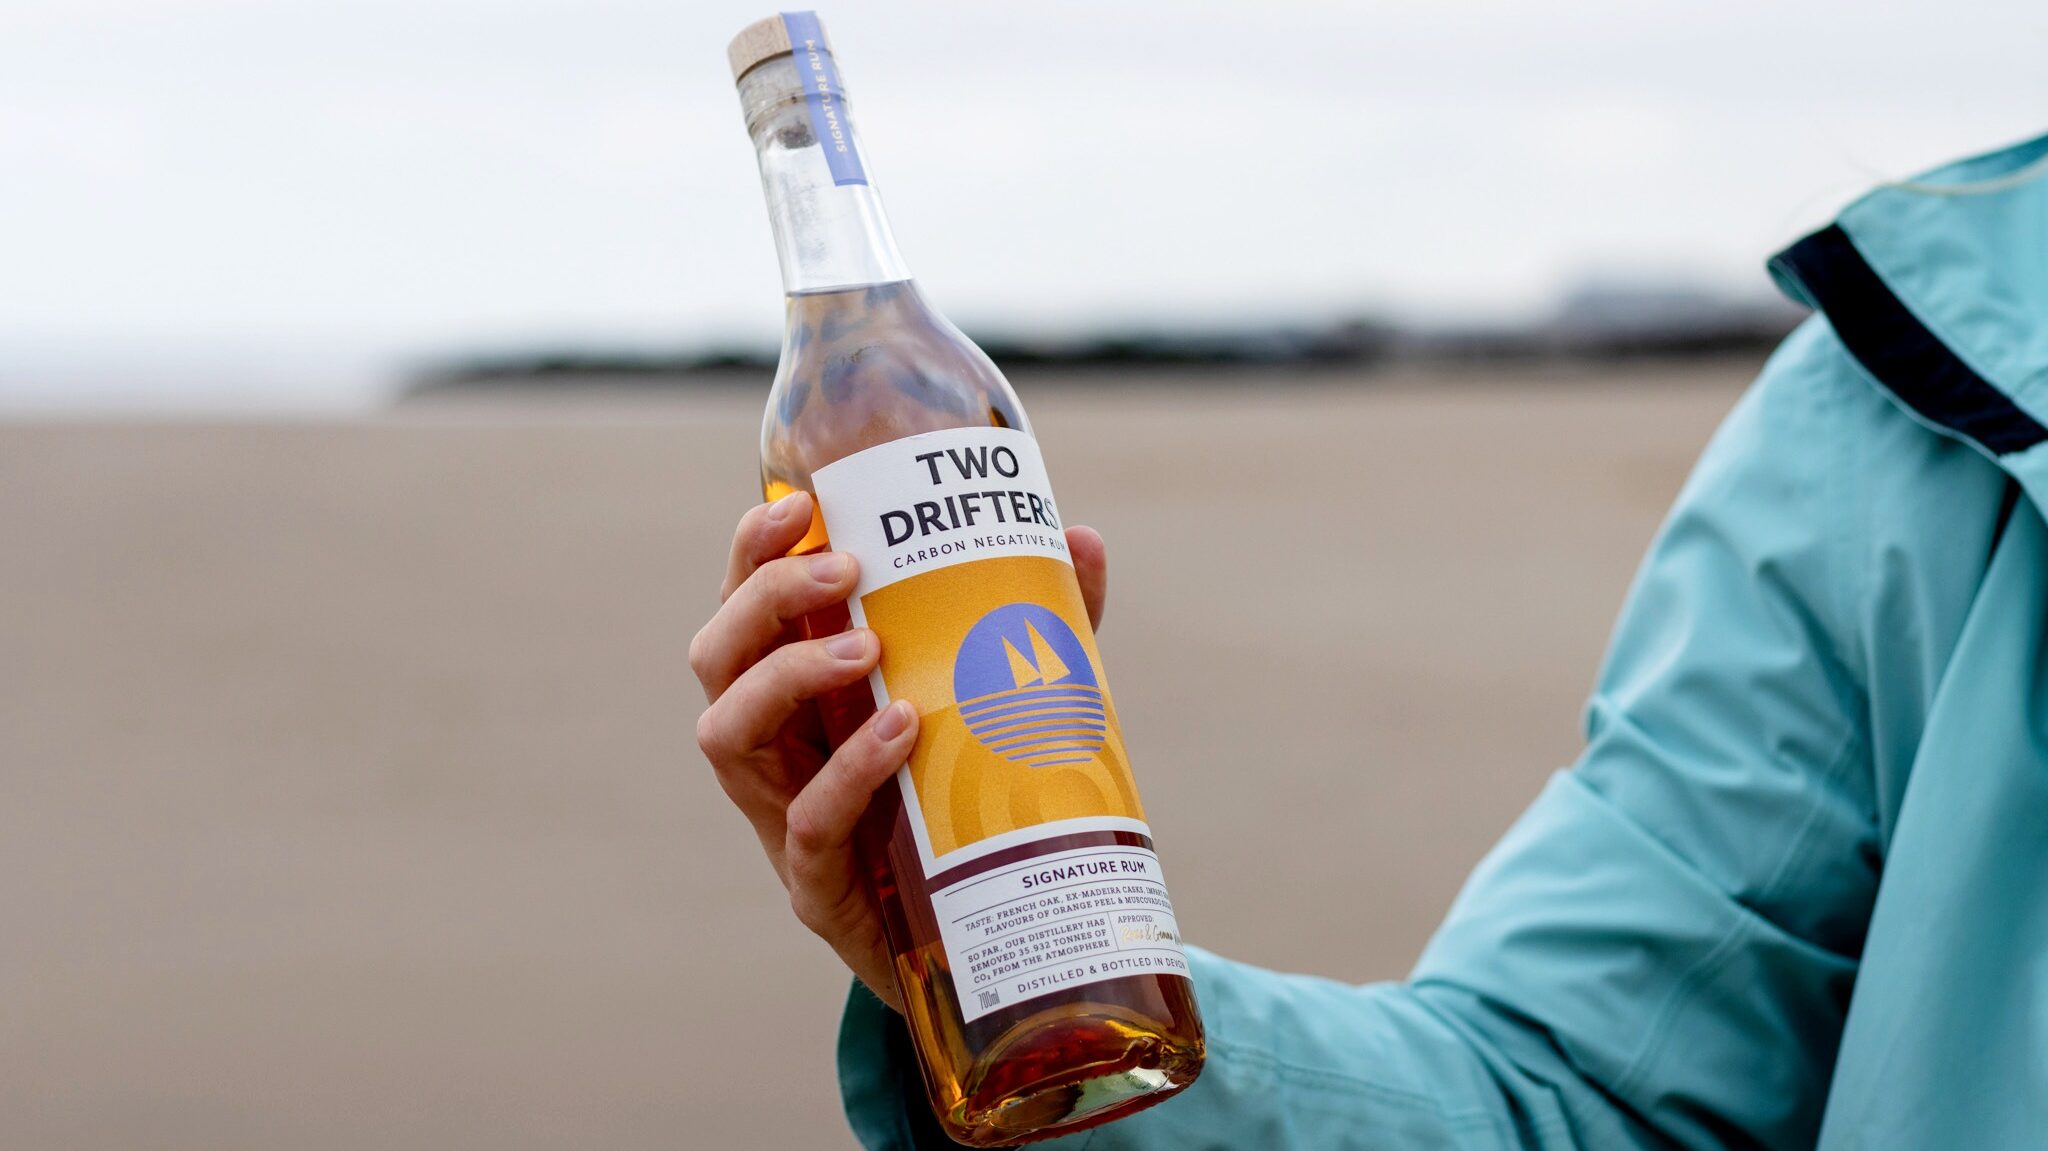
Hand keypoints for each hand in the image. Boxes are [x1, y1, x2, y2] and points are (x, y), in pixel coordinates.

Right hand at [691, 489, 1108, 1010]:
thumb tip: (1078, 538)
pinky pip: (806, 823)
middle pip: (717, 657)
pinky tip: (901, 730)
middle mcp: (774, 750)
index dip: (752, 552)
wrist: (985, 944)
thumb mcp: (1003, 702)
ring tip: (865, 649)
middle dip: (765, 598)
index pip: (744, 606)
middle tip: (845, 569)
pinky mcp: (817, 887)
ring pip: (728, 734)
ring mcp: (782, 819)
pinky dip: (848, 769)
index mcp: (800, 694)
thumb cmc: (973, 803)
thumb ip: (1037, 625)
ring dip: (786, 675)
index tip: (799, 504)